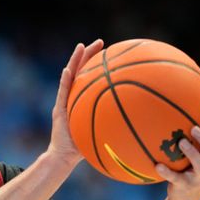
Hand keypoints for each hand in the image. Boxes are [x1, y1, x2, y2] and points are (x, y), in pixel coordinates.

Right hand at [48, 39, 104, 166]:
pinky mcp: (58, 110)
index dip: (100, 64)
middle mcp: (73, 97)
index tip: (113, 51)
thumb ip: (116, 126)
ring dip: (75, 61)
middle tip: (100, 42)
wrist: (64, 157)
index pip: (92, 77)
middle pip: (81, 71)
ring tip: (81, 47)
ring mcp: (64, 102)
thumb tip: (141, 124)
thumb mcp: (104, 134)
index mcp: (83, 100)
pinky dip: (64, 81)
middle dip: (89, 55)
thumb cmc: (85, 148)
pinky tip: (67, 70)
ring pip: (70, 76)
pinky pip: (62, 93)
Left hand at [156, 108, 199, 199]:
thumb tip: (175, 111)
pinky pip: (177, 179)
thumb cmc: (188, 169)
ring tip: (181, 142)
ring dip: (192, 153)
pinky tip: (157, 165)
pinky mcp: (186, 187)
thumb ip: (190, 138)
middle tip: (194, 128)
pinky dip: (167, 172)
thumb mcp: (193, 154)